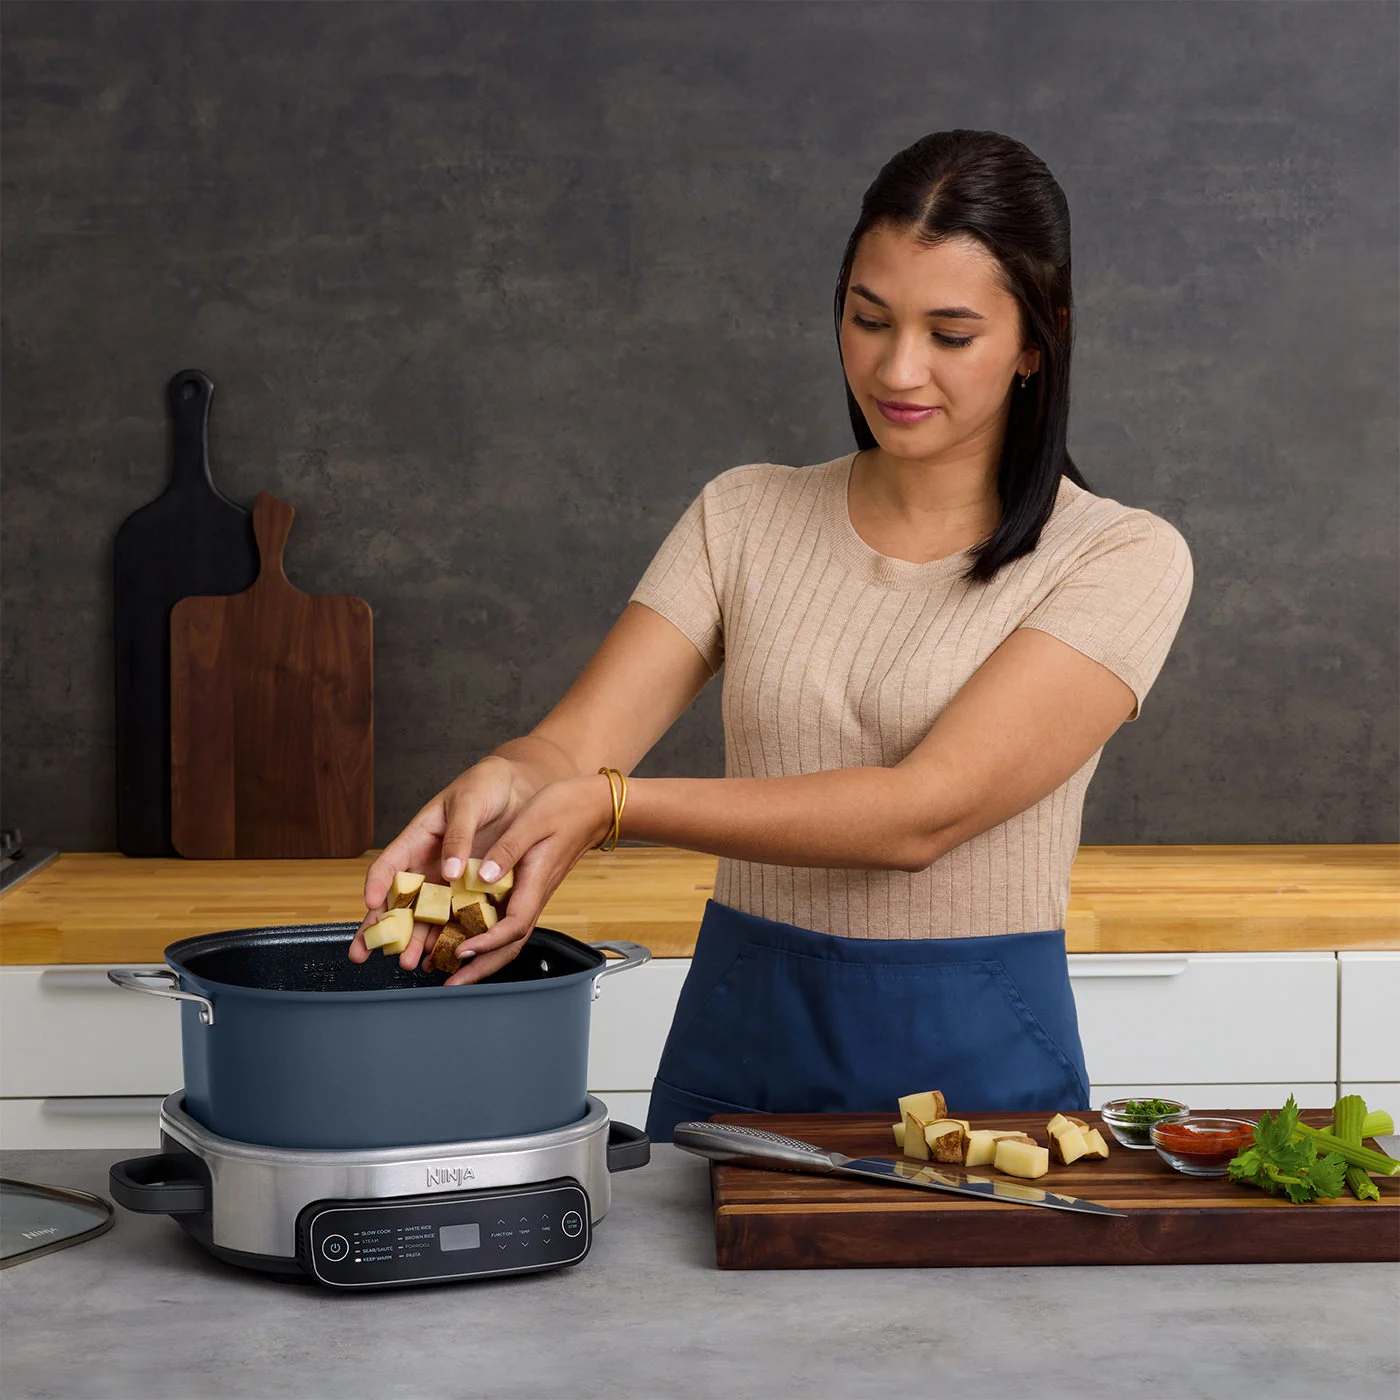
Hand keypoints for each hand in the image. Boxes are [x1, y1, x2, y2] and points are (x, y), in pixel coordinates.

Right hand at [350, 754, 537, 971]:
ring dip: (413, 941)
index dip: (377, 885)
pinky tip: (437, 956)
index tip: (372, 904)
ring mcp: (448, 881)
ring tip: (407, 961)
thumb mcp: (469, 804)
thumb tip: (451, 871)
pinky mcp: (471, 891)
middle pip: (398, 901)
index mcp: (417, 839)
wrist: (519, 788)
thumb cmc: (486, 786)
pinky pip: (455, 917)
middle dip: (381, 929)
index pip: (388, 865)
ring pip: (424, 916)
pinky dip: (446, 937)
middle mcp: (428, 864)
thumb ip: (458, 837)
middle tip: (365, 953)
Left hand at [440, 772, 615, 986]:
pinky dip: (490, 935)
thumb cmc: (566, 808)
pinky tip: (470, 935)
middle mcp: (535, 894)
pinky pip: (510, 920)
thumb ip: (506, 851)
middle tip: (454, 982)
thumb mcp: (531, 821)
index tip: (463, 950)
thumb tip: (482, 877)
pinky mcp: (531, 887)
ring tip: (456, 969)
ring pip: (510, 936)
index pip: (514, 926)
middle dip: (483, 967)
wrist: (594, 805)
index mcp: (535, 881)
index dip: (488, 943)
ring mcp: (534, 893)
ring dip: (485, 957)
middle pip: (511, 944)